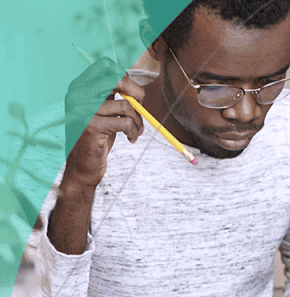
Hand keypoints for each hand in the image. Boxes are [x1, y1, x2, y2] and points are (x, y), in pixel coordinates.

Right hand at [63, 58, 145, 192]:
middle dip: (138, 94)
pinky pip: (126, 122)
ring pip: (127, 106)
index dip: (126, 77)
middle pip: (118, 79)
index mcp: (79, 86)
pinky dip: (135, 131)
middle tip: (140, 110)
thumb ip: (112, 92)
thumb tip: (128, 75)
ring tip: (136, 130)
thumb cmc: (98, 136)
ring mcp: (82, 110)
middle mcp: (77, 94)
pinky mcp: (91, 127)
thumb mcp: (103, 109)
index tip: (132, 94)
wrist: (82, 167)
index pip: (106, 65)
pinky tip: (131, 138)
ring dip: (138, 121)